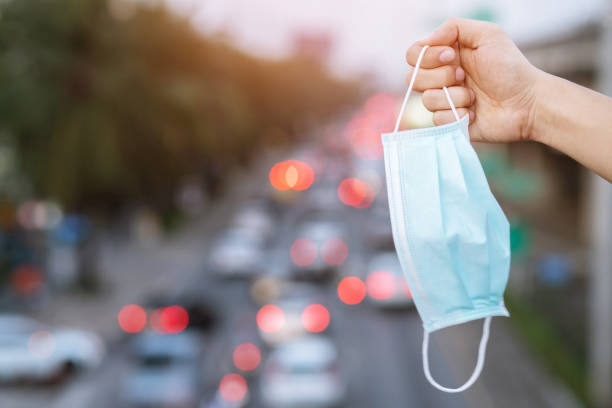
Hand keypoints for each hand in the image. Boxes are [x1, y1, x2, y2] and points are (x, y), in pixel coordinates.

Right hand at [405, 18, 541, 142]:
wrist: (527, 102)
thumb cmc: (511, 68)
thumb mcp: (488, 35)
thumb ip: (455, 27)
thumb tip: (427, 40)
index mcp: (446, 56)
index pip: (414, 54)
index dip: (427, 56)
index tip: (451, 56)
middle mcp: (441, 78)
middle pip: (413, 78)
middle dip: (441, 77)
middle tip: (464, 76)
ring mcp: (444, 101)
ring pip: (426, 100)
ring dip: (454, 97)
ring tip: (474, 97)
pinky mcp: (450, 122)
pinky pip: (437, 121)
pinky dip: (458, 115)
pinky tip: (475, 112)